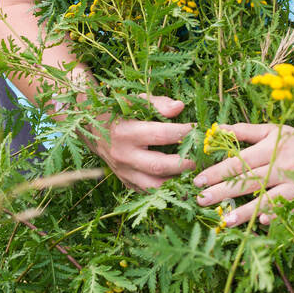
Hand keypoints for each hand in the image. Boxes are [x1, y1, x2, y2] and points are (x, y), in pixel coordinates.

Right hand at [79, 94, 196, 191]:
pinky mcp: (126, 182)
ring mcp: (123, 172)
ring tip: (193, 174)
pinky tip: (180, 181)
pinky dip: (166, 189)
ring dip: (176, 182)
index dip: (182, 132)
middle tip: (199, 158)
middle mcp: (123, 155)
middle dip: (183, 163)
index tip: (197, 130)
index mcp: (125, 132)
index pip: (160, 135)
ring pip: (154, 186)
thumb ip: (158, 103)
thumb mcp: (135, 101)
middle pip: (158, 166)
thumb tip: (180, 107)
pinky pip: (148, 191)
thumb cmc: (119, 112)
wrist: (93, 130)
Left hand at [192, 121, 293, 226]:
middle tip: (200, 199)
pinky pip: (289, 210)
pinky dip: (276, 216)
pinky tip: (260, 223)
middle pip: (249, 180)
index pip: (240, 161)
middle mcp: (283, 164)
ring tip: (224, 221)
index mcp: (272, 146)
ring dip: (245, 211)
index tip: (197, 180)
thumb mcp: (274, 131)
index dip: (217, 171)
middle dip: (223, 191)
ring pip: (268, 198)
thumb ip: (245, 131)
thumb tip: (216, 129)